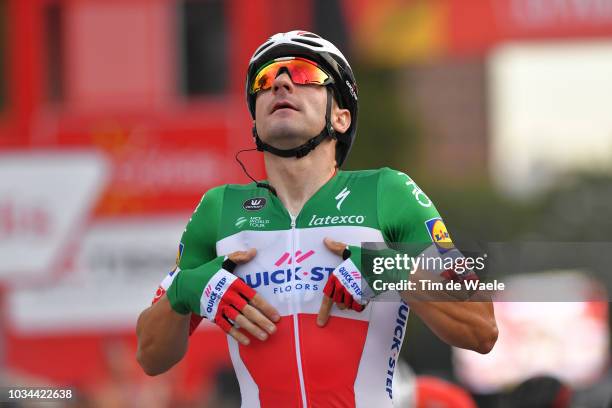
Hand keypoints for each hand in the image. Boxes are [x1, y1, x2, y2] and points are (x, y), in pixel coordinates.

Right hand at [163, 249, 280, 345]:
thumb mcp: (221, 261)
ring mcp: (220, 307)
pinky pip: (226, 327)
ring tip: (265, 337)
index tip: (276, 315)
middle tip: (274, 330)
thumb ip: (238, 256)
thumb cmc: (206, 272)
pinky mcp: (213, 315)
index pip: (253, 297)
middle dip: (262, 321)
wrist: (184, 286)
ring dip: (252, 329)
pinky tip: (247, 341)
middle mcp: (228, 296)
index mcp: (233, 283)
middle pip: (248, 310)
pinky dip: (236, 334)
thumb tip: (254, 252)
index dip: (265, 307)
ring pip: (239, 320)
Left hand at [317, 238, 366, 326]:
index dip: (324, 310)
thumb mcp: (353, 250)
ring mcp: (354, 294)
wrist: (388, 267)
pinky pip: (358, 308)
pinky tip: (364, 297)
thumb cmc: (370, 257)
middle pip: (338, 303)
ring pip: (347, 306)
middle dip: (341, 302)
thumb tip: (326, 241)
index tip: (321, 321)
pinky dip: (360, 305)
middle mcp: (344, 287)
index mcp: (338, 276)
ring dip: (350, 303)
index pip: (327, 296)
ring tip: (356, 293)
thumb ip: (339, 248)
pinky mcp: (365, 298)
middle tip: (349, 295)